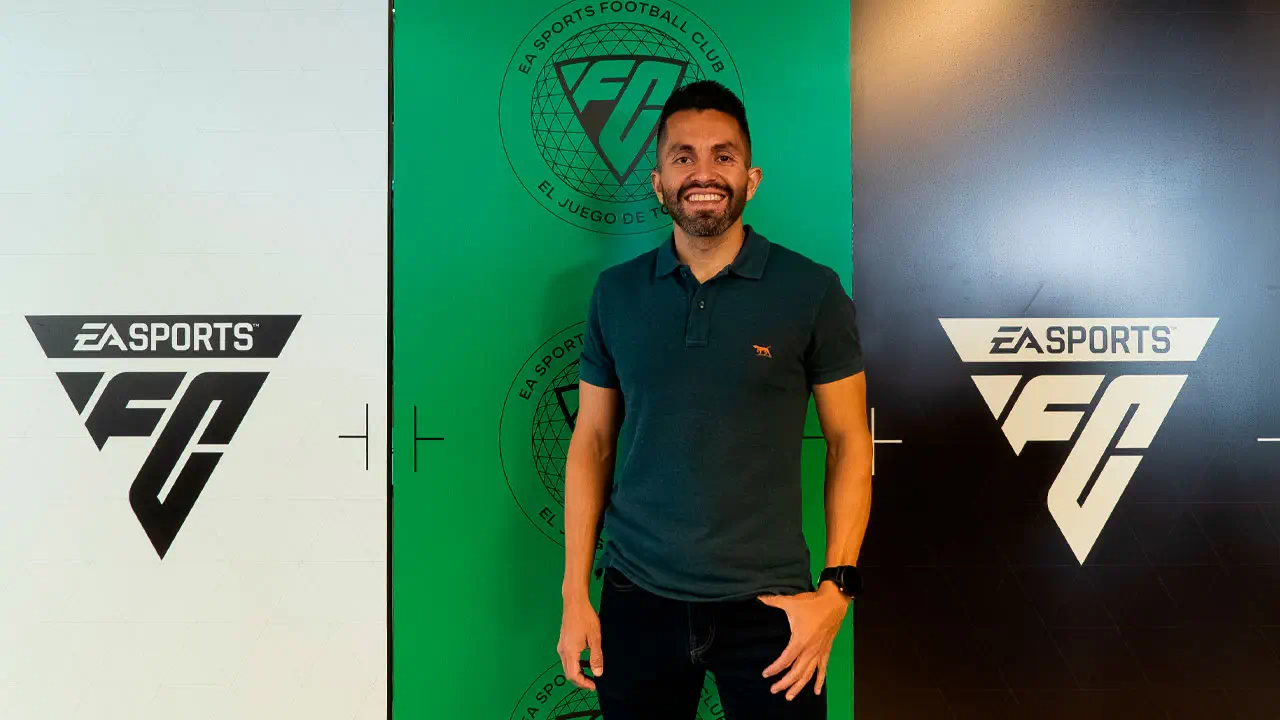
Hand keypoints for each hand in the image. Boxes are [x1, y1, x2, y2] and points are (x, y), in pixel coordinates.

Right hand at [557, 597, 603, 689]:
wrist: (574, 602)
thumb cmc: (586, 618)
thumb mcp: (595, 638)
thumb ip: (596, 657)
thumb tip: (598, 673)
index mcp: (570, 652)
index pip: (574, 675)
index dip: (584, 684)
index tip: (594, 686)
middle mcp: (562, 651)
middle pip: (568, 673)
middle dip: (580, 681)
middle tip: (593, 683)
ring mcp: (561, 646)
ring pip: (567, 667)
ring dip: (578, 673)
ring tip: (591, 673)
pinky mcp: (562, 642)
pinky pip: (567, 659)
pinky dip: (575, 665)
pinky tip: (585, 662)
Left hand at [758, 582, 850, 699]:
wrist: (834, 601)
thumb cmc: (812, 603)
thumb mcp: (790, 602)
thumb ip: (773, 601)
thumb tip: (759, 597)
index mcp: (800, 641)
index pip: (785, 661)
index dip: (775, 669)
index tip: (765, 674)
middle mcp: (810, 650)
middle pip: (796, 672)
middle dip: (784, 683)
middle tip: (773, 690)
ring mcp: (819, 652)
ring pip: (808, 674)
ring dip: (799, 686)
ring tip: (789, 696)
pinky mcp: (826, 650)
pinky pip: (823, 669)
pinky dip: (820, 681)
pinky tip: (817, 691)